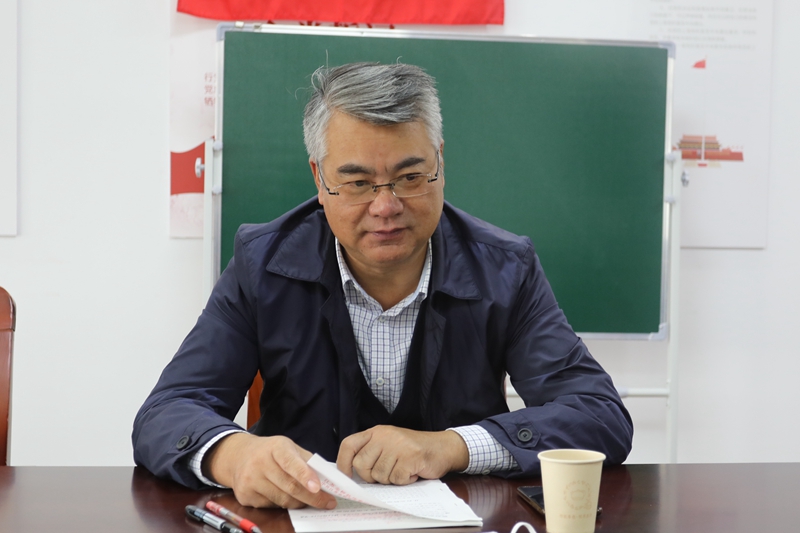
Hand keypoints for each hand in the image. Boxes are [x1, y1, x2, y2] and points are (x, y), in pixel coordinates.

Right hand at [205, 433, 336, 508]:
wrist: (239, 456)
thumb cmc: (271, 452)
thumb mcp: (289, 447)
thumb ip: (306, 461)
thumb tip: (327, 479)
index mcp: (276, 447)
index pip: (291, 462)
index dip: (305, 475)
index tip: (317, 487)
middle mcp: (260, 463)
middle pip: (290, 487)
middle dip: (312, 498)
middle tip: (327, 503)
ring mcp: (250, 480)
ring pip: (282, 500)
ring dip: (299, 503)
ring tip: (308, 500)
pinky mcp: (245, 496)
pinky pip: (271, 506)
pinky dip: (283, 504)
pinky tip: (284, 497)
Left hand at [336, 426, 468, 484]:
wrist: (443, 447)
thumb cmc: (414, 450)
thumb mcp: (389, 443)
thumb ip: (371, 452)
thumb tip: (351, 472)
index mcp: (376, 432)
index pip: (349, 444)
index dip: (343, 462)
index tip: (346, 476)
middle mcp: (384, 436)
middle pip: (361, 465)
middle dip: (372, 476)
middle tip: (388, 473)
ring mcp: (397, 446)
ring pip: (379, 475)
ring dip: (391, 479)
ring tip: (403, 469)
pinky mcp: (409, 457)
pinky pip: (396, 479)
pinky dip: (404, 481)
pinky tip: (412, 472)